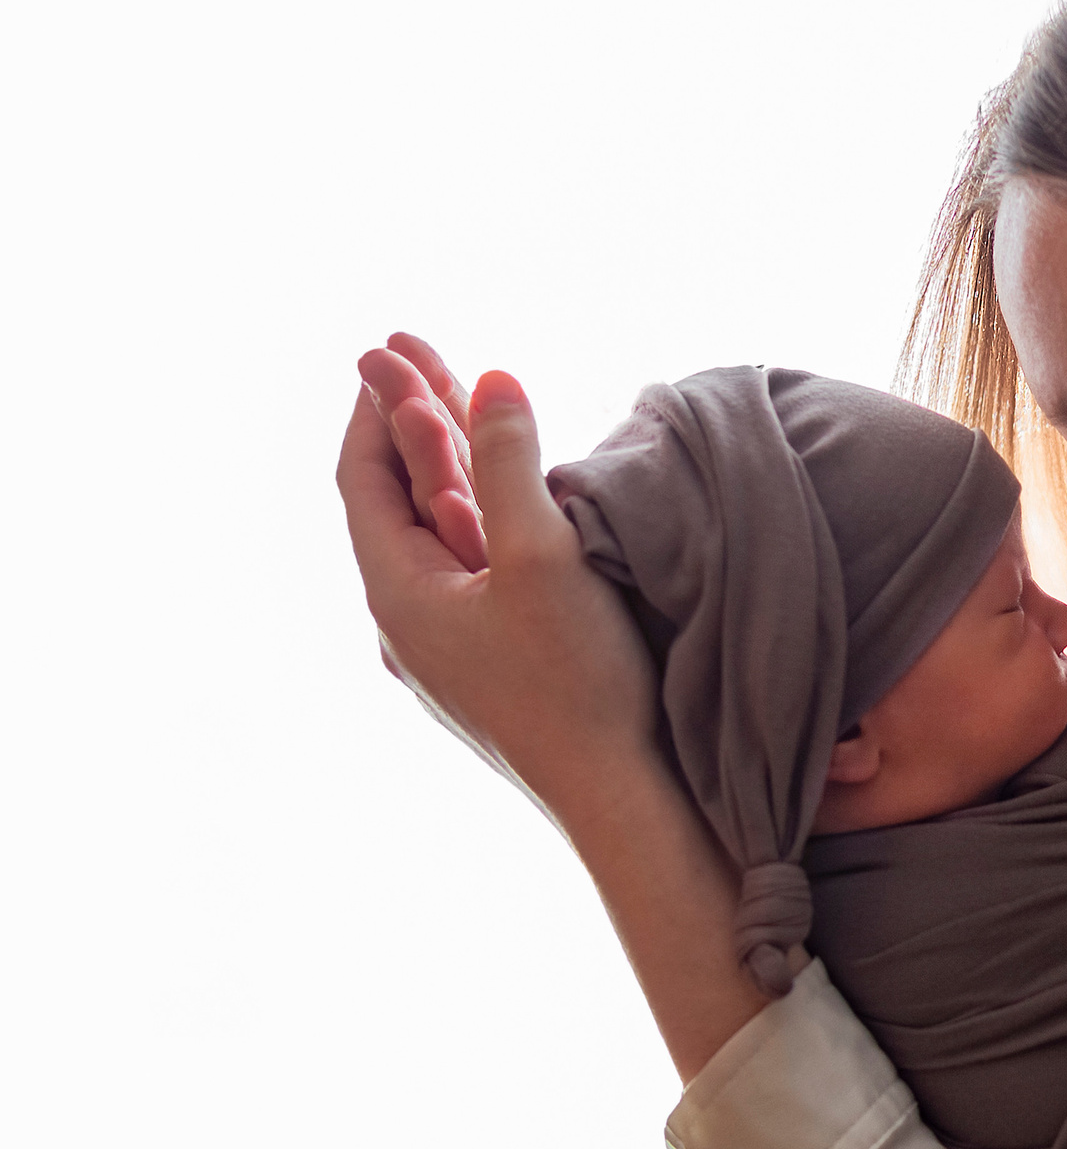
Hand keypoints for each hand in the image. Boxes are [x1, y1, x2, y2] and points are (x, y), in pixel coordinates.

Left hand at [339, 351, 658, 819]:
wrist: (617, 798)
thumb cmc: (576, 683)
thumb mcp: (540, 556)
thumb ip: (511, 462)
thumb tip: (491, 378)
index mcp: (400, 593)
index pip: (367, 476)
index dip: (379, 406)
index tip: (390, 350)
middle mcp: (410, 620)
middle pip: (399, 499)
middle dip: (410, 421)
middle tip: (413, 352)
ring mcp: (448, 647)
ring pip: (438, 535)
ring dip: (448, 465)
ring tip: (457, 407)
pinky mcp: (491, 665)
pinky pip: (470, 570)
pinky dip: (479, 516)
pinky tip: (499, 507)